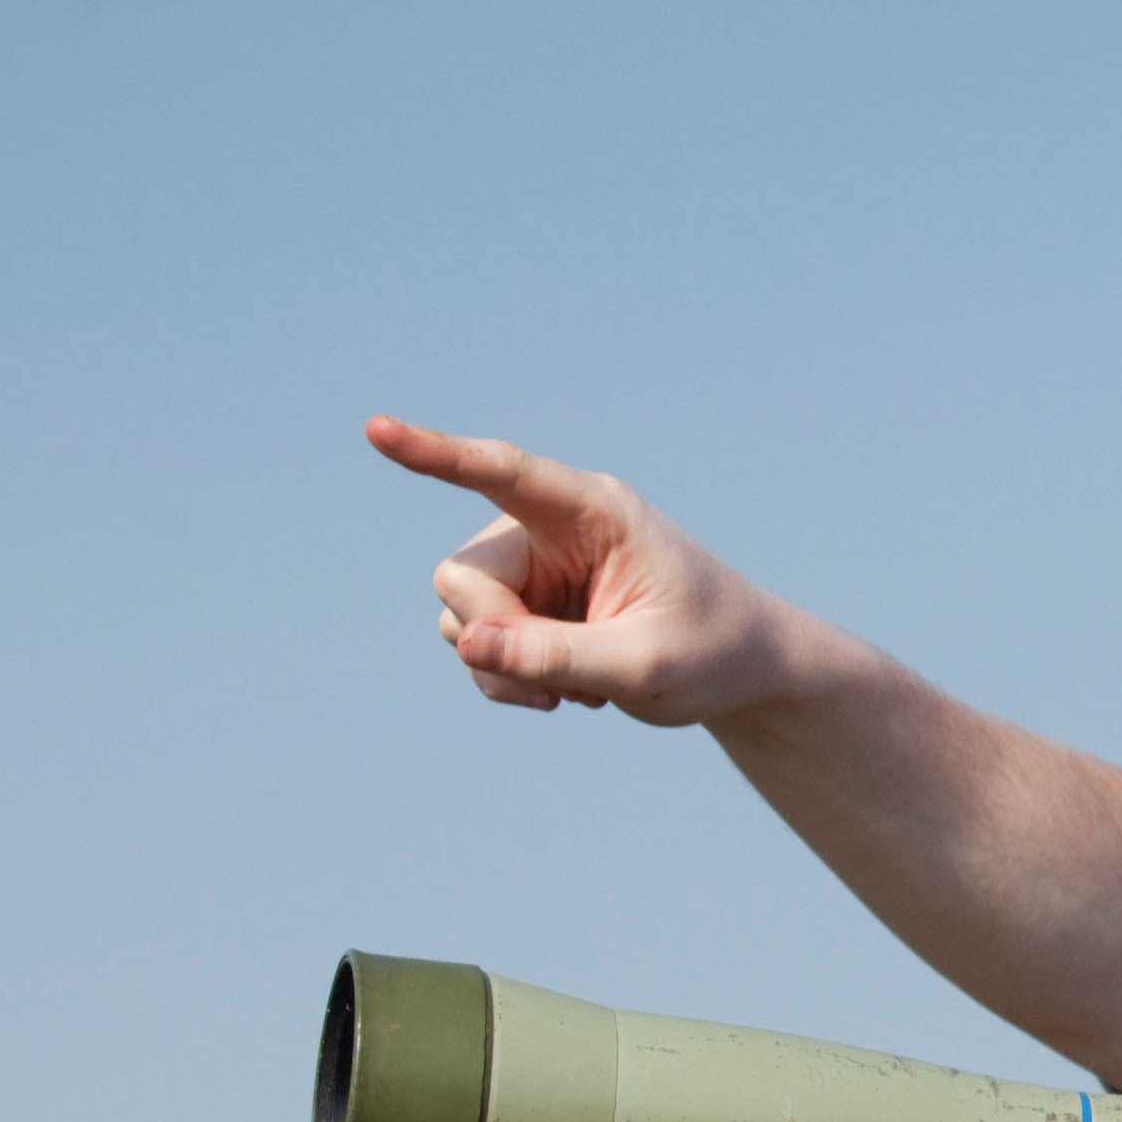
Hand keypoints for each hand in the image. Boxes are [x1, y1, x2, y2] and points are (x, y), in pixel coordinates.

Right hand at [367, 416, 870, 726]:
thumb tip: (466, 643)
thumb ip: (557, 656)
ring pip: (460, 615)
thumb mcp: (644, 665)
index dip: (435, 454)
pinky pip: (474, 644)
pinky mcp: (525, 604)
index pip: (502, 471)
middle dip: (499, 637)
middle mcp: (550, 527)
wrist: (743, 672)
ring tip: (586, 688)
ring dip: (507, 668)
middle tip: (569, 680)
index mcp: (593, 511)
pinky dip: (509, 680)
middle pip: (462, 575)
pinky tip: (575, 691)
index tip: (378, 431)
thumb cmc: (711, 653)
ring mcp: (532, 566)